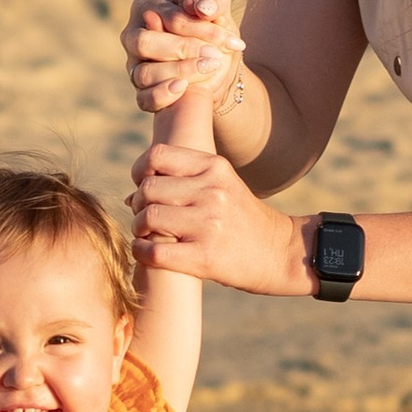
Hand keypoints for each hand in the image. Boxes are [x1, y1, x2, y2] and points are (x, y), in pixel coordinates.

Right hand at [123, 0, 246, 118]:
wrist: (216, 66)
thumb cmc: (213, 32)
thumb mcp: (220, 11)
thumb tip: (201, 7)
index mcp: (146, 8)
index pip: (168, 17)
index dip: (199, 28)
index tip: (230, 40)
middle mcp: (133, 37)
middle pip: (144, 43)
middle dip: (183, 49)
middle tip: (215, 55)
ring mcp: (134, 66)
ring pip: (143, 72)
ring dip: (178, 71)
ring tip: (209, 68)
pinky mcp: (141, 92)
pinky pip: (143, 98)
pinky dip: (163, 95)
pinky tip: (184, 87)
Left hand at [129, 134, 306, 294]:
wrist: (281, 253)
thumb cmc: (244, 220)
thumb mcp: (223, 185)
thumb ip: (182, 183)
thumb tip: (130, 196)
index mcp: (215, 167)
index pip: (157, 155)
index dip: (140, 169)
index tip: (142, 184)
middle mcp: (212, 190)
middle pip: (148, 187)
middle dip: (139, 203)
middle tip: (145, 216)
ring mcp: (208, 224)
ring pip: (148, 217)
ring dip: (138, 228)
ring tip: (147, 234)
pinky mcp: (205, 257)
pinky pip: (154, 251)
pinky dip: (141, 252)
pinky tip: (146, 252)